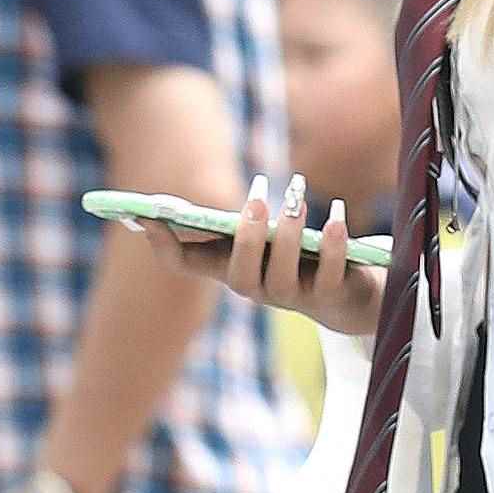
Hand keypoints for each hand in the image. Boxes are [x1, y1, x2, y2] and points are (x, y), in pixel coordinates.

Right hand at [143, 175, 386, 337]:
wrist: (346, 296)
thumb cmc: (293, 257)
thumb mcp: (259, 237)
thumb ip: (233, 220)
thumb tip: (193, 195)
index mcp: (230, 269)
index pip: (185, 265)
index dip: (162, 244)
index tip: (147, 215)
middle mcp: (256, 289)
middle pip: (241, 272)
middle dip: (247, 235)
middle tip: (256, 198)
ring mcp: (292, 297)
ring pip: (284, 272)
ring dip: (289, 233)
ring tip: (297, 199)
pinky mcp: (330, 296)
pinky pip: (329, 271)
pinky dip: (333, 242)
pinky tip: (336, 214)